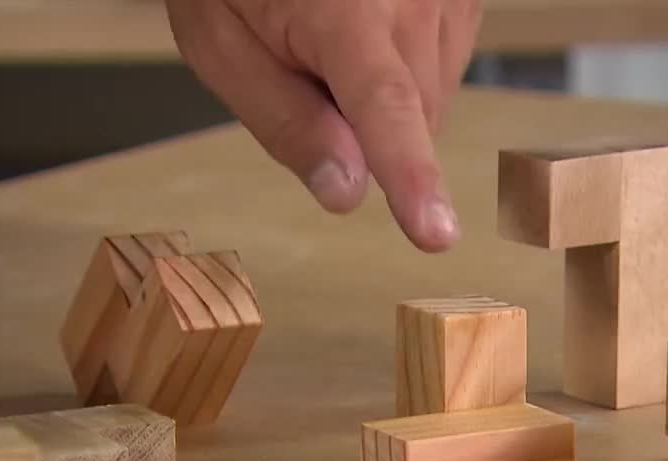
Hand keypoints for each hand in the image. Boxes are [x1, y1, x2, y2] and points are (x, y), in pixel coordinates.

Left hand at [166, 0, 482, 252]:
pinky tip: (367, 31)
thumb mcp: (223, 44)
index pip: (386, 110)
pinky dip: (406, 71)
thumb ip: (286, 123)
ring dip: (386, 99)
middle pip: (412, 118)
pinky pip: (445, 67)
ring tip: (334, 40)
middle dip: (362, 128)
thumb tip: (346, 193)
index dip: (411, 178)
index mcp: (347, 11)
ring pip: (432, 100)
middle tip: (306, 74)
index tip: (436, 232)